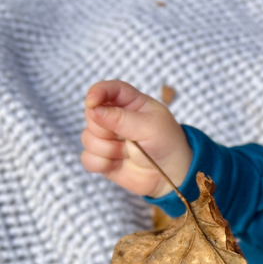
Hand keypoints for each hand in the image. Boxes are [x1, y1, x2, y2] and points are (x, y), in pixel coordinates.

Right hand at [81, 80, 192, 198]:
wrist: (173, 174)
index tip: (91, 102)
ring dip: (108, 149)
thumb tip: (93, 109)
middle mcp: (115, 117)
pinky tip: (117, 164)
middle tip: (129, 139)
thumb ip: (121, 118)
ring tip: (129, 153)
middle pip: (91, 115)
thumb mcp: (150, 127)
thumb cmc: (167, 144)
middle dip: (105, 130)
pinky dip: (101, 164)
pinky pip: (88, 158)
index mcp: (130, 102)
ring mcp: (108, 138)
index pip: (108, 89)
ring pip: (87, 138)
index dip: (97, 92)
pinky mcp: (103, 157)